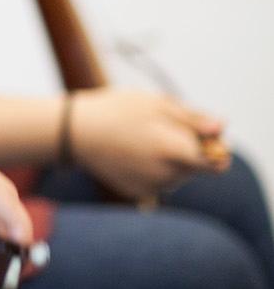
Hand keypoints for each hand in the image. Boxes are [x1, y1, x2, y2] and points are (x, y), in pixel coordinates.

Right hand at [69, 88, 229, 198]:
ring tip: (141, 140)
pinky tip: (131, 154)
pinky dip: (153, 170)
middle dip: (187, 150)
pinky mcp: (138, 193)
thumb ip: (193, 119)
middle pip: (196, 167)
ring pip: (178, 176)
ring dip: (171, 160)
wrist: (74, 132)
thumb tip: (222, 128)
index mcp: (175, 152)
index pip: (216, 162)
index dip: (215, 148)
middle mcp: (167, 176)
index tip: (200, 135)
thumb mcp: (156, 104)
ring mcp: (152, 187)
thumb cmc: (117, 111)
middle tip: (157, 128)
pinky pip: (159, 182)